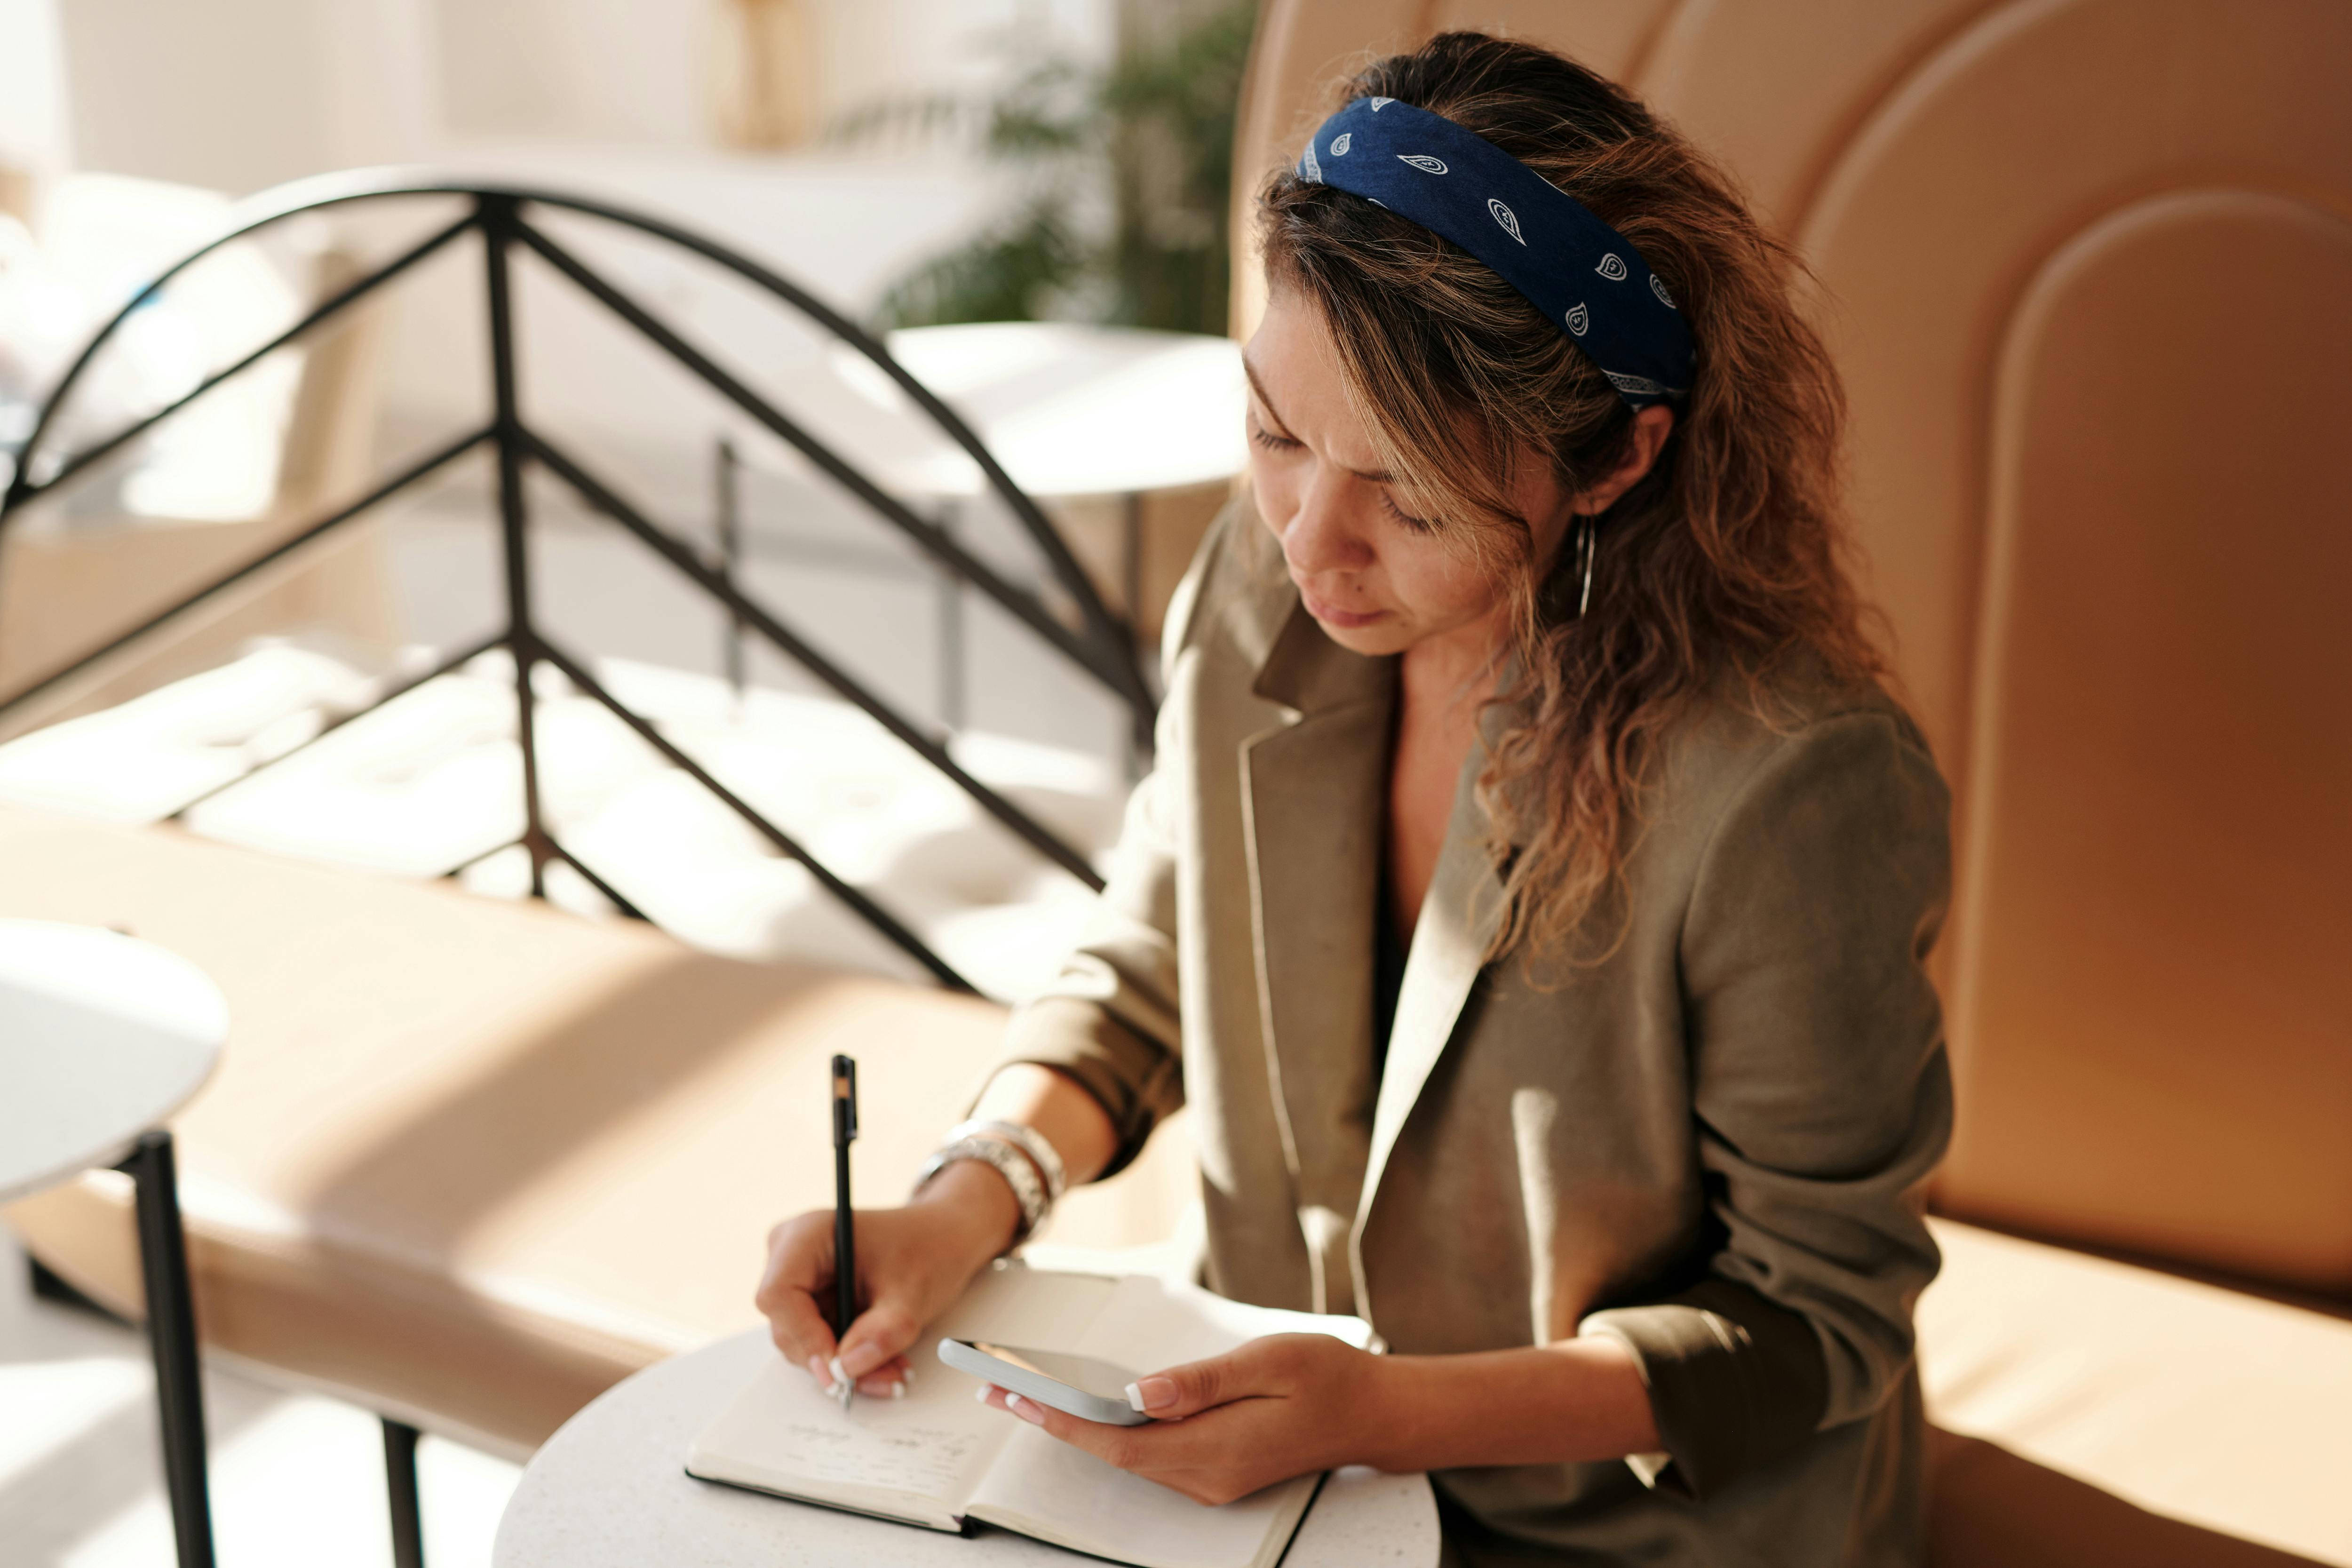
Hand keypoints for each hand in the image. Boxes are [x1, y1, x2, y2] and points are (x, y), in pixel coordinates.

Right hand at [755, 1161, 1019, 1396]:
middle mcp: (792, 1254)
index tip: (839, 1366)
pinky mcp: (809, 1301)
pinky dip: (851, 1359)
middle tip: (884, 1376)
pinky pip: (818, 1343)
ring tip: (894, 1370)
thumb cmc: (927, 1249)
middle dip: (834, 1359)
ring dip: (848, 1365)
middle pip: (787, 1325)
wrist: (941, 1239)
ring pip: (803, 1343)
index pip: (779, 1294)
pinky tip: (885, 1361)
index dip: (804, 1335)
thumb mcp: (913, 1293)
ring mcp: (798, 1279)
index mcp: (809, 1234)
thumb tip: (846, 1368)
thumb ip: (882, 1332)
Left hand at [978, 1333, 1383, 1504]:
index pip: (1121, 1442)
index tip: (1018, 1396)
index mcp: (1218, 1449)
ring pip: (1129, 1455)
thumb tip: (1142, 1392)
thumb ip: (1202, 1381)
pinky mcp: (1215, 1469)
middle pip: (1114, 1452)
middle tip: (1000, 1388)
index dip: (1064, 1421)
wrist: (1372, 1413)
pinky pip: (1151, 1453)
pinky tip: (1088, 1407)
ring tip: (1028, 1393)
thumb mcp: (1268, 1362)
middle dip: (1055, 1422)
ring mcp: (1211, 1478)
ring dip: (1078, 1427)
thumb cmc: (1327, 1378)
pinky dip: (1112, 1431)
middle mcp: (1207, 1475)